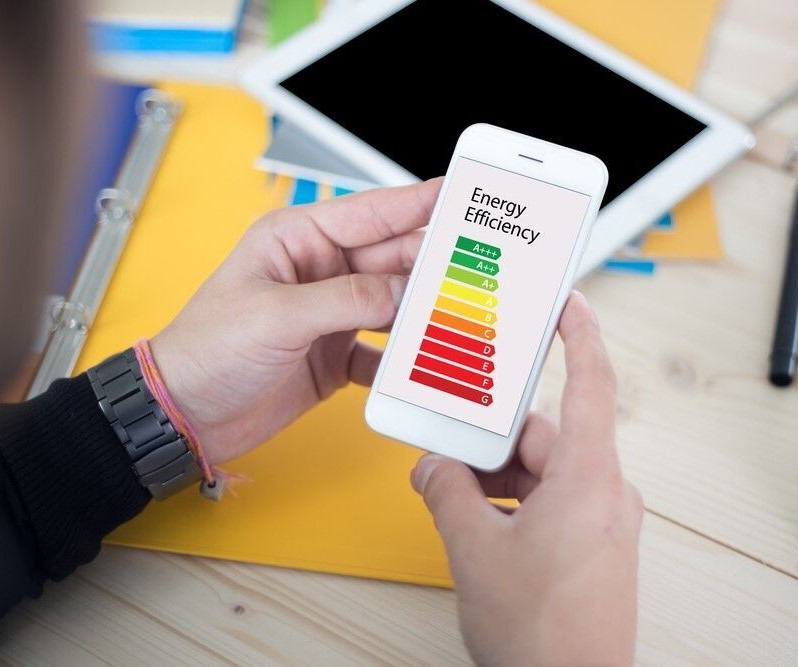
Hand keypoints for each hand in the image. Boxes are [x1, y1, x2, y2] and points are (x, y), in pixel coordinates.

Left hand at [151, 179, 440, 464]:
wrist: (185, 415)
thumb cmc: (206, 350)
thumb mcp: (276, 316)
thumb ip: (346, 300)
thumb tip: (402, 292)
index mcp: (298, 240)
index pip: (371, 213)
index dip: (417, 203)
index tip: (459, 195)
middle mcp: (319, 272)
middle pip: (391, 260)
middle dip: (430, 265)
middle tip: (472, 269)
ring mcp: (330, 315)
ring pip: (392, 305)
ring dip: (421, 312)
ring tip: (456, 314)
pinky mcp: (335, 355)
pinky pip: (382, 353)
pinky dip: (401, 362)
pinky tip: (418, 366)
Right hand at [411, 293, 642, 666]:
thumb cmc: (543, 634)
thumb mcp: (474, 550)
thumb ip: (448, 494)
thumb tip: (434, 469)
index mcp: (588, 479)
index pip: (591, 384)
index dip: (581, 335)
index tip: (569, 303)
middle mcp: (605, 493)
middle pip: (544, 436)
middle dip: (492, 443)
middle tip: (450, 448)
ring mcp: (604, 521)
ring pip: (544, 472)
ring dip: (499, 478)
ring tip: (455, 496)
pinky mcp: (595, 545)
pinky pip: (553, 500)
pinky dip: (515, 502)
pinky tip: (480, 522)